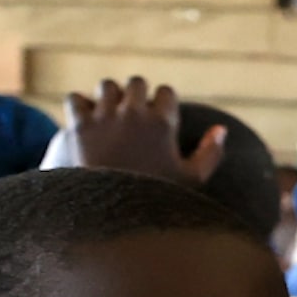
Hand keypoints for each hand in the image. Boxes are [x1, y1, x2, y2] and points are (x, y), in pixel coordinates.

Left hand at [61, 76, 224, 185]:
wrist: (112, 214)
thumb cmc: (157, 199)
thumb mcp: (193, 180)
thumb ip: (211, 152)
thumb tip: (221, 129)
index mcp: (163, 123)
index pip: (166, 91)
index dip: (164, 102)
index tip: (159, 115)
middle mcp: (133, 114)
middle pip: (137, 82)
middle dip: (137, 94)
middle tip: (134, 112)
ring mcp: (103, 118)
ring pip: (106, 86)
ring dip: (109, 96)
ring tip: (110, 113)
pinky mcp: (77, 127)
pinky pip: (76, 98)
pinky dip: (80, 104)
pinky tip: (86, 119)